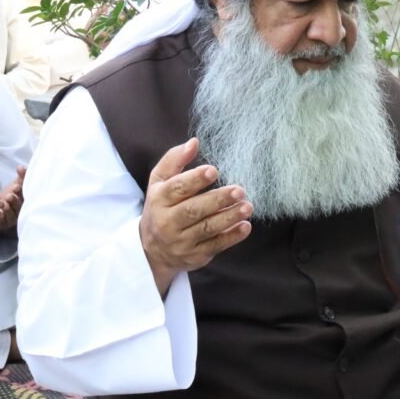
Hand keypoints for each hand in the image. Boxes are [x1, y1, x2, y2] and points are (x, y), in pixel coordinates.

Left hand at [0, 165, 25, 232]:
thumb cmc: (10, 195)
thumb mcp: (17, 184)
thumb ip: (21, 176)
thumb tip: (20, 167)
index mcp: (26, 202)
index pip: (26, 198)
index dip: (21, 193)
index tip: (16, 186)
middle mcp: (21, 211)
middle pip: (19, 208)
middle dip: (15, 201)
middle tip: (10, 195)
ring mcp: (12, 218)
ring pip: (12, 215)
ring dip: (8, 209)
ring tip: (4, 202)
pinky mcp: (2, 223)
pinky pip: (2, 221)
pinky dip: (0, 217)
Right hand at [140, 138, 251, 296]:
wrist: (152, 250)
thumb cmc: (161, 207)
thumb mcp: (159, 182)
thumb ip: (174, 160)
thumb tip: (194, 142)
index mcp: (159, 200)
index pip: (176, 189)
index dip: (194, 179)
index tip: (213, 171)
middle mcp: (167, 222)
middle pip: (193, 210)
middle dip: (217, 200)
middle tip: (239, 190)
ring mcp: (181, 241)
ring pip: (207, 229)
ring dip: (229, 218)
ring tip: (247, 206)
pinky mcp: (195, 256)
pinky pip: (215, 246)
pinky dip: (232, 237)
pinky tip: (245, 226)